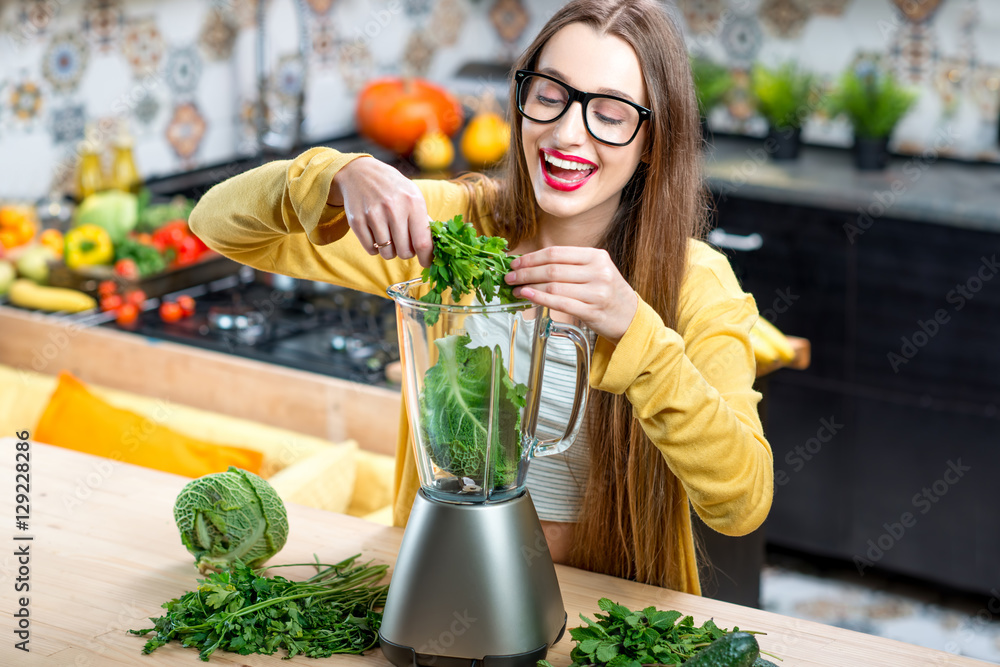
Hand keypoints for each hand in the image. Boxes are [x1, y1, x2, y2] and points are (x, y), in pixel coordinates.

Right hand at [328, 157, 432, 265]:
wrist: (360, 173)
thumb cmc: (392, 188)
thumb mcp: (413, 196)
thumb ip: (424, 220)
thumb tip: (436, 245)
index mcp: (413, 202)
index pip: (423, 242)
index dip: (427, 258)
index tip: (427, 263)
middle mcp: (394, 208)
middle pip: (405, 252)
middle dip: (406, 252)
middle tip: (404, 242)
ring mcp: (373, 215)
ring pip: (387, 253)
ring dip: (390, 250)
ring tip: (389, 236)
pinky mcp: (357, 221)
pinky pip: (371, 250)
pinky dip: (375, 248)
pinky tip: (376, 234)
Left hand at [504, 246, 637, 342]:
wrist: (631, 318)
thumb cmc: (608, 293)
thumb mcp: (596, 270)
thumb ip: (570, 265)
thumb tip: (533, 264)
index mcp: (596, 256)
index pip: (556, 252)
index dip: (532, 257)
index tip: (516, 263)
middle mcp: (598, 271)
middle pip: (552, 268)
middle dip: (526, 272)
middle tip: (510, 276)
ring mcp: (596, 291)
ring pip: (554, 285)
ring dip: (529, 286)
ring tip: (516, 288)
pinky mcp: (592, 310)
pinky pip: (560, 302)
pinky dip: (540, 298)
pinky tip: (528, 296)